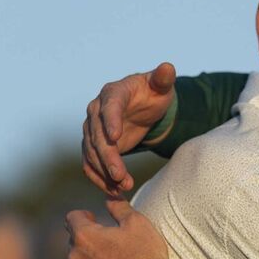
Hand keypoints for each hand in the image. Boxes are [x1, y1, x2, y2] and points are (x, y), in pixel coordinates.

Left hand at [64, 199, 167, 258]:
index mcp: (84, 236)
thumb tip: (110, 198)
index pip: (72, 217)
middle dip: (86, 239)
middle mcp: (74, 258)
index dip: (84, 215)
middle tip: (107, 243)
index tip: (94, 219)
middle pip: (72, 242)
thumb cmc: (145, 255)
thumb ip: (119, 208)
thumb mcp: (137, 223)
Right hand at [81, 62, 176, 194]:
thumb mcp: (161, 86)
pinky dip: (99, 178)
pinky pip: (90, 163)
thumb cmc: (153, 93)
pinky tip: (113, 191)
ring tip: (122, 188)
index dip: (111, 122)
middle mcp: (96, 110)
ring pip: (91, 153)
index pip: (109, 107)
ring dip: (104, 172)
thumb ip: (163, 78)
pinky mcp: (94, 145)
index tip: (116, 138)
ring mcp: (92, 129)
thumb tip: (167, 68)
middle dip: (108, 158)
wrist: (143, 105)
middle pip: (97, 136)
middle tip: (120, 176)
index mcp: (112, 93)